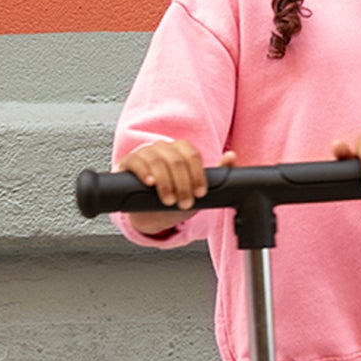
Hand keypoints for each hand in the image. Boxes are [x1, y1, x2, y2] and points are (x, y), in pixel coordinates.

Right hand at [116, 141, 236, 231]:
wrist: (151, 212)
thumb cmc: (175, 197)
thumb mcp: (196, 188)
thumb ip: (217, 173)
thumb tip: (231, 156)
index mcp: (180, 151)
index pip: (192, 155)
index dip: (197, 175)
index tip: (200, 193)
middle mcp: (163, 148)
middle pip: (176, 159)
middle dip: (182, 184)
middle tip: (185, 202)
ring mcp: (145, 153)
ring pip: (157, 160)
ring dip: (166, 183)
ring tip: (169, 200)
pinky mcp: (128, 162)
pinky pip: (136, 161)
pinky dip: (144, 172)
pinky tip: (150, 183)